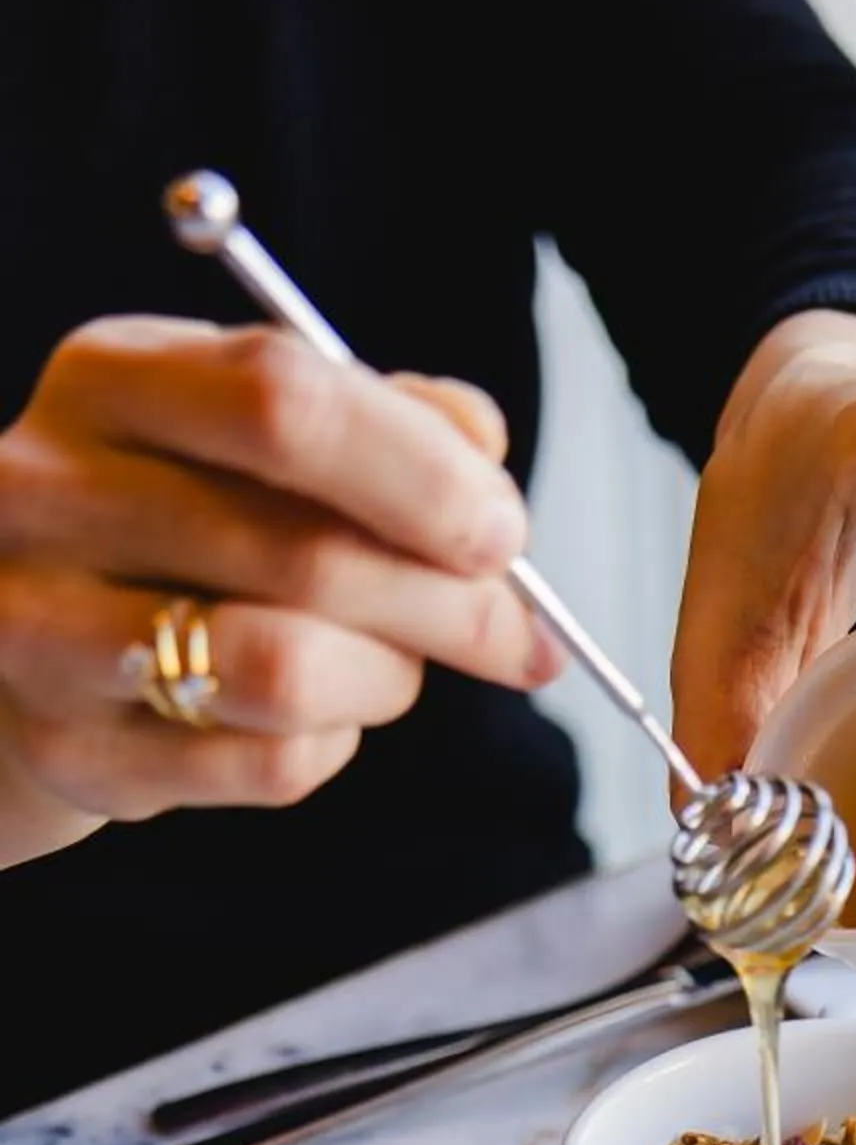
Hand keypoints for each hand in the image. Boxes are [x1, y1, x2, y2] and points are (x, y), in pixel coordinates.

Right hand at [0, 318, 561, 869]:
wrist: (29, 637)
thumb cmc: (178, 524)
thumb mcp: (258, 438)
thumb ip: (380, 421)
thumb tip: (480, 447)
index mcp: (112, 380)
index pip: (281, 402)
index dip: (420, 474)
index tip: (502, 534)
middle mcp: (51, 492)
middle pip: (303, 553)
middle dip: (450, 607)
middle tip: (518, 639)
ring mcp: (42, 627)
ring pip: (285, 671)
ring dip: (386, 681)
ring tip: (398, 671)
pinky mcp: (72, 748)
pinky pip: (265, 764)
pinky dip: (331, 746)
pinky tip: (321, 719)